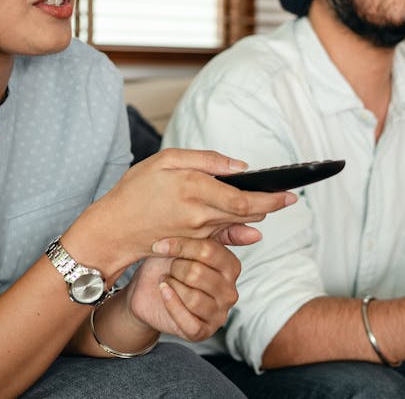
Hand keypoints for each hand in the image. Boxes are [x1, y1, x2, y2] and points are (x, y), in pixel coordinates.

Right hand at [68, 149, 295, 274]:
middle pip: (247, 213)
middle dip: (270, 206)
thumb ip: (205, 160)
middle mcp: (200, 216)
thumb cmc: (134, 190)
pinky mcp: (193, 244)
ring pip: (236, 223)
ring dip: (253, 214)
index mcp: (194, 190)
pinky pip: (223, 237)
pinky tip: (250, 229)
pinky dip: (238, 231)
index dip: (272, 198)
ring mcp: (197, 234)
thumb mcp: (164, 161)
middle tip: (288, 197)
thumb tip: (239, 167)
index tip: (292, 194)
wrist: (112, 230)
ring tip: (268, 202)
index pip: (245, 199)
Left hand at [125, 237, 243, 341]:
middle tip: (169, 268)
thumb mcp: (191, 242)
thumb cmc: (170, 264)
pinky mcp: (202, 332)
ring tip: (167, 281)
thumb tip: (258, 233)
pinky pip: (187, 320)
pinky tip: (163, 292)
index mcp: (231, 267)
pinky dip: (170, 303)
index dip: (181, 246)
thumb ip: (222, 232)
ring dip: (171, 286)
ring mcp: (218, 314)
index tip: (161, 246)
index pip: (208, 251)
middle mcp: (230, 292)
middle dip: (174, 268)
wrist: (147, 291)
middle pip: (197, 273)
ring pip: (192, 297)